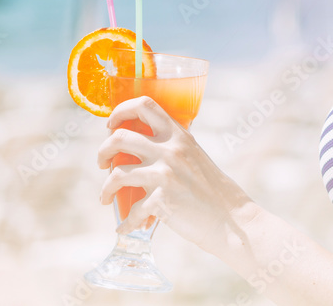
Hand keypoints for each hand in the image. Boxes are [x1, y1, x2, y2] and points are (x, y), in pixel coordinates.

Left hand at [96, 96, 254, 251]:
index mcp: (178, 135)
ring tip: (106, 198)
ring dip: (105, 190)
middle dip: (102, 152)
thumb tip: (138, 146)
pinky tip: (125, 227)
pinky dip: (125, 222)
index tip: (111, 125)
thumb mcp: (193, 155)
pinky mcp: (162, 200)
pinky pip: (130, 210)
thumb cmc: (210, 189)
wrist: (230, 218)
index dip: (120, 111)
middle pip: (119, 138)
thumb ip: (170, 146)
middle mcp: (170, 150)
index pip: (144, 105)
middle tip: (103, 164)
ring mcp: (165, 175)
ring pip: (116, 174)